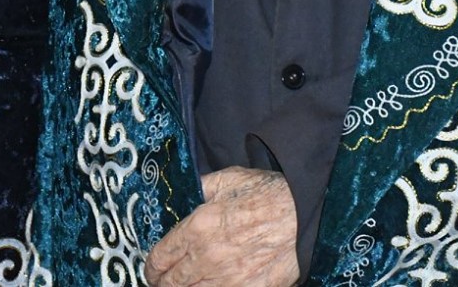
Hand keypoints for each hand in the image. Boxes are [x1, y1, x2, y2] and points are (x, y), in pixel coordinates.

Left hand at [144, 167, 297, 286]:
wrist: (306, 215)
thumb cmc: (269, 194)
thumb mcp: (227, 180)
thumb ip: (199, 189)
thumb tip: (184, 195)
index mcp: (198, 227)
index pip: (160, 257)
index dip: (151, 267)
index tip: (151, 270)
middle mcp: (208, 257)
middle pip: (172, 283)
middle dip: (163, 283)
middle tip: (162, 282)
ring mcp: (230, 279)